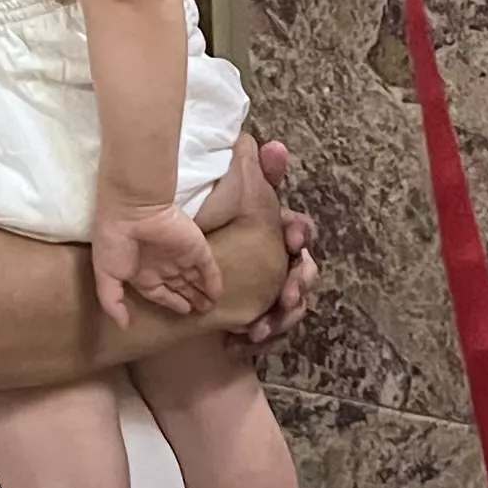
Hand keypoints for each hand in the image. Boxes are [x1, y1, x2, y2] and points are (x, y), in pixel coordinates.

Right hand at [95, 198, 221, 321]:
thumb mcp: (106, 276)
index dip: (172, 301)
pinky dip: (214, 282)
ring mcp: (181, 256)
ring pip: (196, 278)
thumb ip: (113, 303)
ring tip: (212, 306)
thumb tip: (122, 327)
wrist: (132, 210)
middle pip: (180, 285)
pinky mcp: (197, 249)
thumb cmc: (114, 241)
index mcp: (141, 272)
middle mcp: (162, 265)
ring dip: (203, 292)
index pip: (160, 292)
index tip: (183, 311)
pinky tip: (219, 294)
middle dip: (190, 298)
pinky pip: (209, 269)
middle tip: (202, 311)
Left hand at [214, 135, 322, 351]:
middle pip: (305, 273)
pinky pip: (272, 334)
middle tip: (288, 291)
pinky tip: (244, 340)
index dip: (300, 235)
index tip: (293, 239)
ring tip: (262, 325)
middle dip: (300, 282)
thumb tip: (274, 147)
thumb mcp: (230, 201)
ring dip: (282, 317)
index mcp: (277, 235)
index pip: (299, 232)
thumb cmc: (211, 233)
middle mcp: (283, 265)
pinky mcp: (262, 322)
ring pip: (293, 309)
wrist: (183, 284)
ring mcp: (276, 296)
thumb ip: (253, 173)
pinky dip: (261, 338)